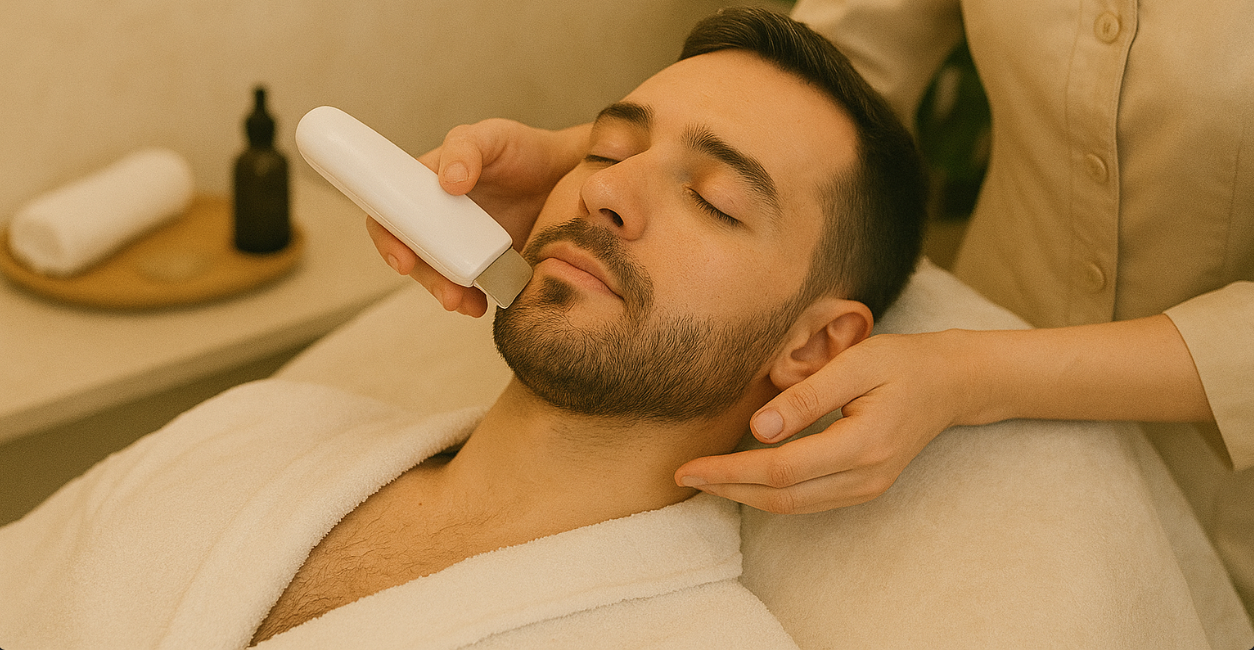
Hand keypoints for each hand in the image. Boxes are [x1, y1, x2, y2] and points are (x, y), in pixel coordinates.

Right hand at [368, 119, 589, 315]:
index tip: (404, 259)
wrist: (567, 176)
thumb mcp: (493, 136)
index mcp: (426, 186)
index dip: (388, 238)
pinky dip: (473, 298)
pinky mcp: (487, 262)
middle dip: (426, 277)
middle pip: (414, 253)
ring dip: (447, 293)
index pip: (390, 213)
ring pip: (441, 274)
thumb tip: (447, 182)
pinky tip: (483, 304)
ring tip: (469, 305)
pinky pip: (471, 285)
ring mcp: (463, 242)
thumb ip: (466, 148)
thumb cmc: (524, 150)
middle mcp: (439, 217)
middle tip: (448, 293)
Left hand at [675, 331, 974, 513]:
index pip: (781, 470)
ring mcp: (866, 487)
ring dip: (745, 496)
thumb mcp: (855, 364)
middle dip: (728, 490)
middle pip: (782, 497)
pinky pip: (808, 501)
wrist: (950, 383)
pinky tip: (744, 478)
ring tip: (705, 479)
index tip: (690, 466)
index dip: (730, 473)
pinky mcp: (863, 487)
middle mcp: (865, 476)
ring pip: (793, 506)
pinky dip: (770, 494)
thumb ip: (807, 397)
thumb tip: (758, 430)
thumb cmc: (902, 362)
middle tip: (684, 476)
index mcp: (863, 444)